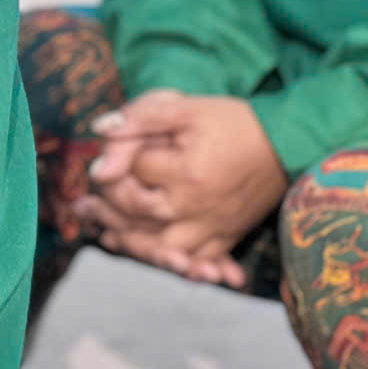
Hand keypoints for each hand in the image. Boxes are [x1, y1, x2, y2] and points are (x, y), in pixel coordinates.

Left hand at [81, 90, 286, 285]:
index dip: (113, 163)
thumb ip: (140, 117)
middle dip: (107, 210)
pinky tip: (149, 255)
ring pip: (162, 247)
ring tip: (105, 234)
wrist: (286, 141)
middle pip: (139, 216)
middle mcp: (197, 206)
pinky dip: (171, 262)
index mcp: (185, 173)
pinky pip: (196, 260)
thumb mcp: (185, 107)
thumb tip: (99, 130)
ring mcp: (214, 226)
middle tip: (81, 208)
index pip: (132, 174)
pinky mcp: (228, 235)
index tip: (104, 159)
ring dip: (131, 243)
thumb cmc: (234, 121)